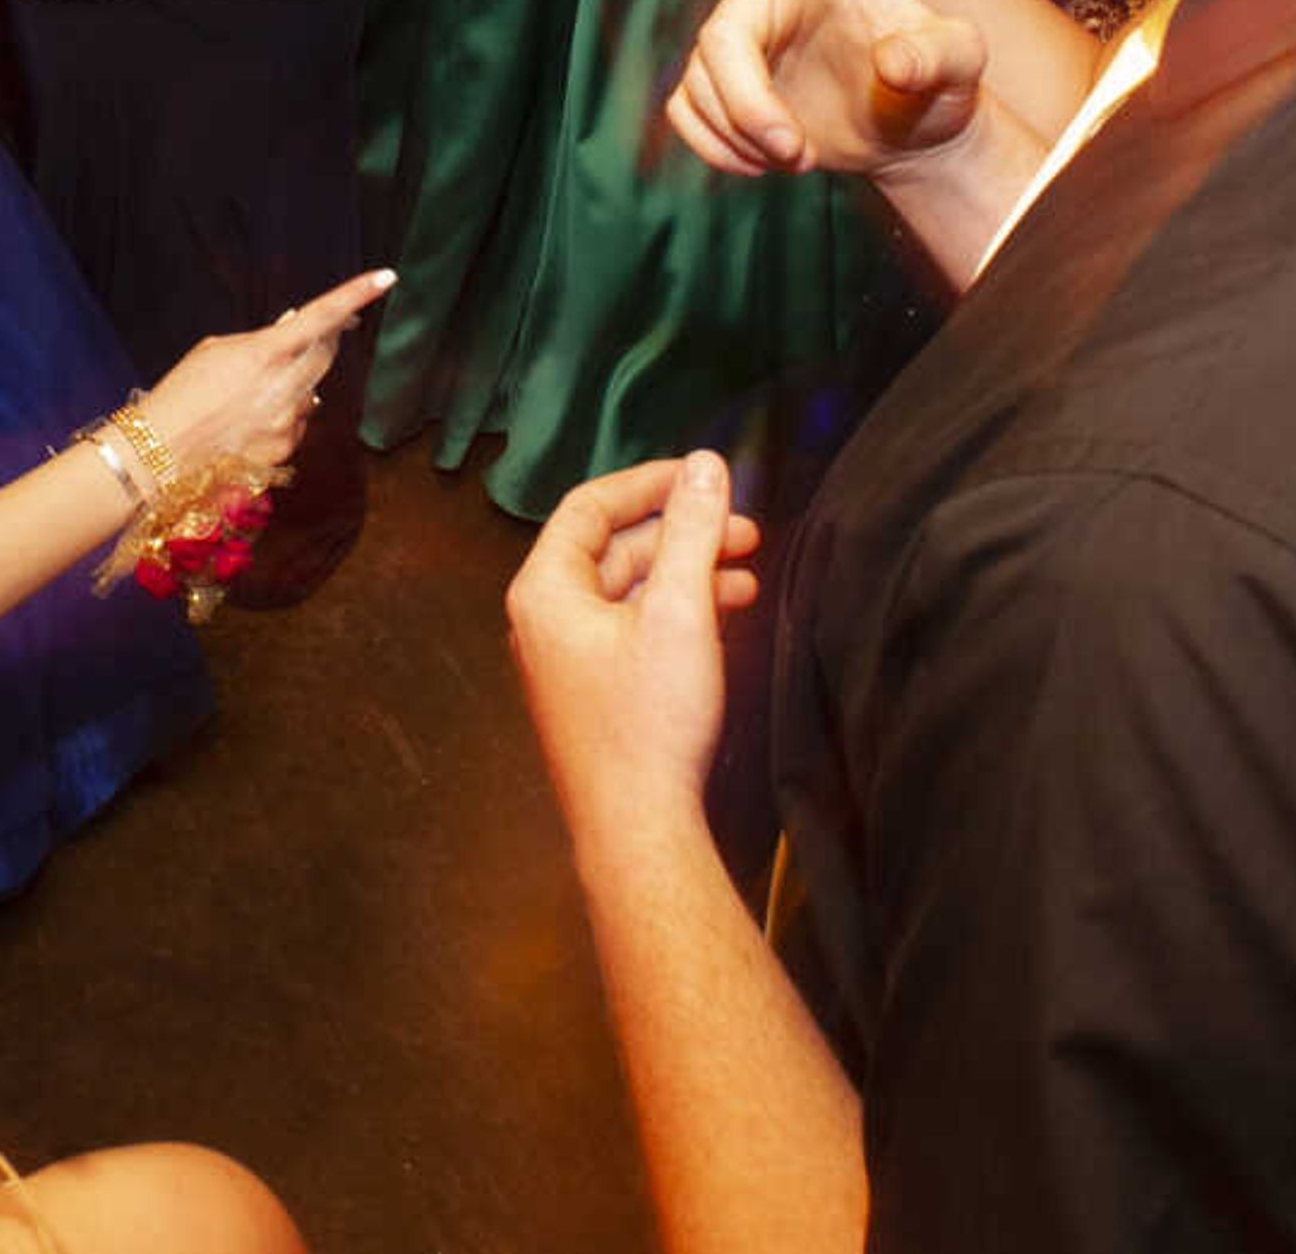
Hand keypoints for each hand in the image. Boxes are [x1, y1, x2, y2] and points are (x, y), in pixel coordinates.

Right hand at [132, 266, 397, 473]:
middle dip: (325, 340)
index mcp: (266, 353)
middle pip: (326, 354)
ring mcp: (289, 422)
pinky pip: (299, 423)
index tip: (386, 278)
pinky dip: (284, 416)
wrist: (161, 454)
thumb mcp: (216, 351)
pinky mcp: (286, 451)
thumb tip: (295, 327)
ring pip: (311, 392)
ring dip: (294, 384)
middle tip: (320, 332)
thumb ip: (263, 340)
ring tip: (249, 396)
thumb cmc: (182, 395)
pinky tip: (249, 422)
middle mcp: (285, 387)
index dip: (357, 295)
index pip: (322, 316)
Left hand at [508, 452, 761, 849]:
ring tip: (749, 575)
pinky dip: (679, 614)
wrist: (640, 830)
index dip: (650, 482)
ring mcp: (569, 660)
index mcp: (546, 591)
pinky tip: (727, 617)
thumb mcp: (679, 611)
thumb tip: (705, 465)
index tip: (704, 475)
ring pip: (631, 592)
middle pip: (615, 549)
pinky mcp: (596, 693)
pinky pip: (635, 631)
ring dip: (688, 574)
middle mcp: (546, 621)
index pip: (590, 506)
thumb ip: (692, 531)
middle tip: (746, 529)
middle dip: (682, 533)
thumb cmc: (649, 724)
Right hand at [620, 0, 985, 180]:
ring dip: (740, 134)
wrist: (914, 132)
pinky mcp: (722, 90)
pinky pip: (683, 113)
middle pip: (717, 39)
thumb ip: (944, 54)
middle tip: (793, 151)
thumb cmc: (940, 82)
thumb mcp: (963, 62)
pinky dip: (715, 147)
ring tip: (798, 156)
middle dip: (746, 104)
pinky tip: (760, 164)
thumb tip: (895, 62)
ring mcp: (741, 45)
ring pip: (696, 84)